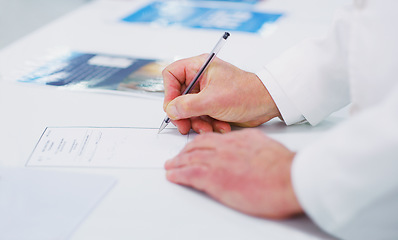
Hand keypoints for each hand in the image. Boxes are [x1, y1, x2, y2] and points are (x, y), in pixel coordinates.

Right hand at [162, 55, 280, 134]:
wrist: (267, 104)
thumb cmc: (247, 93)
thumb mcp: (212, 100)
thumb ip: (187, 106)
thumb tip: (171, 110)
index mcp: (199, 67)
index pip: (171, 75)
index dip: (169, 92)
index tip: (172, 108)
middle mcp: (201, 78)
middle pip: (178, 96)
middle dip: (183, 114)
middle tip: (184, 125)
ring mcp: (207, 92)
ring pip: (189, 109)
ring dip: (197, 122)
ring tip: (208, 128)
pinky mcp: (213, 105)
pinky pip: (201, 116)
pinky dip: (208, 124)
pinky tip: (220, 126)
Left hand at [165, 129, 302, 218]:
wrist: (289, 179)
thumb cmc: (284, 168)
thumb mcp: (267, 148)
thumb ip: (253, 147)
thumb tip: (249, 151)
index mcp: (238, 140)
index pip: (212, 138)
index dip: (200, 143)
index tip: (195, 147)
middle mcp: (225, 147)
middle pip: (197, 146)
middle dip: (185, 151)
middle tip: (178, 156)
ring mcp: (218, 162)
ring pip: (190, 158)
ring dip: (177, 162)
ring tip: (171, 165)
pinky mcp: (214, 178)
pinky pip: (189, 174)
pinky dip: (178, 174)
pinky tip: (172, 176)